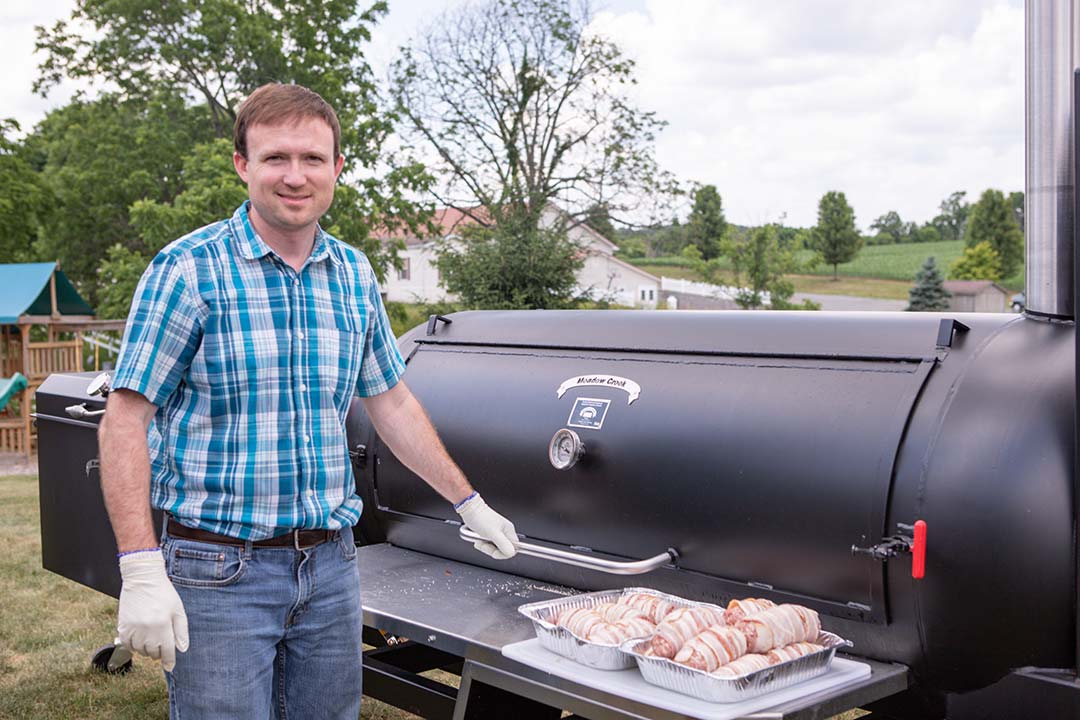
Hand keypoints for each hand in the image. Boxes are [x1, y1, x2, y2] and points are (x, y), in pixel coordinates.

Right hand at [118, 550, 188, 670]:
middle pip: (153, 652)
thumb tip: (182, 649)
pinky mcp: (122, 626)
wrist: (142, 579)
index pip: (167, 650)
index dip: (169, 661)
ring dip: (147, 649)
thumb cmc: (163, 593)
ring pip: (140, 650)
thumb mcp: (178, 610)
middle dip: (159, 652)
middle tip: (162, 645)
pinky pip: (128, 645)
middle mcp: (146, 629)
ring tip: (152, 639)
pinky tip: (140, 637)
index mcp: (162, 625)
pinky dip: (134, 645)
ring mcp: (133, 628)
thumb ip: (181, 630)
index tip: (170, 667)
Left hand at [455, 493, 517, 558]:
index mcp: (509, 530)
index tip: (495, 553)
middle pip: (503, 549)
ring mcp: (497, 533)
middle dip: (492, 550)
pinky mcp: (490, 533)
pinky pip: (488, 544)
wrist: (470, 509)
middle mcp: (504, 532)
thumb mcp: (493, 533)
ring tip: (480, 540)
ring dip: (485, 547)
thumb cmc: (480, 517)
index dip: (504, 553)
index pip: (513, 548)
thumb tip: (511, 553)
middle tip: (484, 544)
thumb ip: (503, 544)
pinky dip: (482, 544)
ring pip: (494, 548)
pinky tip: (478, 539)